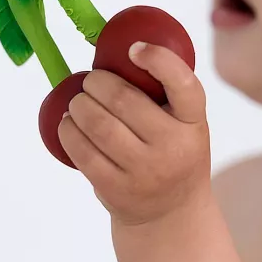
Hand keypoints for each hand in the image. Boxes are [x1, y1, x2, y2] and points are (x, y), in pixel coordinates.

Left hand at [58, 42, 210, 226]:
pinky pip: (83, 153)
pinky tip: (67, 123)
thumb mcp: (185, 124)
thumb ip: (164, 94)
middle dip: (97, 83)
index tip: (134, 48)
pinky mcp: (117, 190)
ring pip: (99, 126)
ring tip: (77, 101)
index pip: (182, 84)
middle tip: (91, 80)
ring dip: (78, 105)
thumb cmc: (175, 152)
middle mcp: (174, 146)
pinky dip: (68, 131)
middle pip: (124, 101)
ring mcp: (145, 171)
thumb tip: (116, 50)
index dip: (158, 59)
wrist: (173, 213)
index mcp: (194, 121)